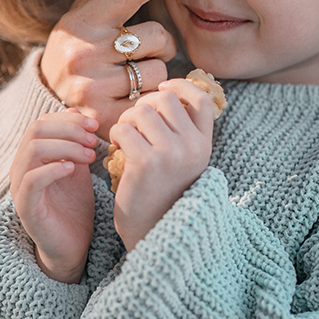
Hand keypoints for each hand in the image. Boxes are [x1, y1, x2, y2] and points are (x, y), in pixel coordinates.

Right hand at [9, 110, 98, 282]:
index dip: (69, 120)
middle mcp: (20, 168)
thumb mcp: (78, 168)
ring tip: (89, 156)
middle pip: (35, 130)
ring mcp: (20, 187)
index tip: (94, 126)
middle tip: (93, 140)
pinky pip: (31, 180)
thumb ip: (75, 143)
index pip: (42, 122)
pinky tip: (73, 170)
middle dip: (69, 130)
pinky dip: (53, 169)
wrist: (72, 246)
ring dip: (65, 147)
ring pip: (33, 150)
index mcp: (31, 156)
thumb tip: (76, 112)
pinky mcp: (25, 208)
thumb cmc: (75, 206)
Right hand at [39, 0, 197, 139]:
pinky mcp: (104, 115)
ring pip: (158, 71)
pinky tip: (131, 97)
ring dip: (154, 74)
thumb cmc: (75, 46)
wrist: (45, 97)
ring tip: (130, 76)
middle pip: (157, 38)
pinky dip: (149, 98)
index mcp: (83, 21)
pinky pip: (152, 100)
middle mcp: (84, 51)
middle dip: (159, 45)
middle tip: (138, 52)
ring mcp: (92, 85)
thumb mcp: (84, 12)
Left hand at [109, 79, 214, 250]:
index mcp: (204, 145)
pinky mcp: (147, 163)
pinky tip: (116, 149)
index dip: (181, 85)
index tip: (163, 87)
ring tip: (124, 139)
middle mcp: (193, 147)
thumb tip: (166, 90)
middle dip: (144, 105)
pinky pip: (124, 129)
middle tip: (133, 125)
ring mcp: (171, 154)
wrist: (152, 232)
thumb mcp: (182, 161)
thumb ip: (181, 131)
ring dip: (126, 121)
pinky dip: (115, 135)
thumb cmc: (161, 193)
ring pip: (142, 110)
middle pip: (166, 99)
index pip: (201, 99)